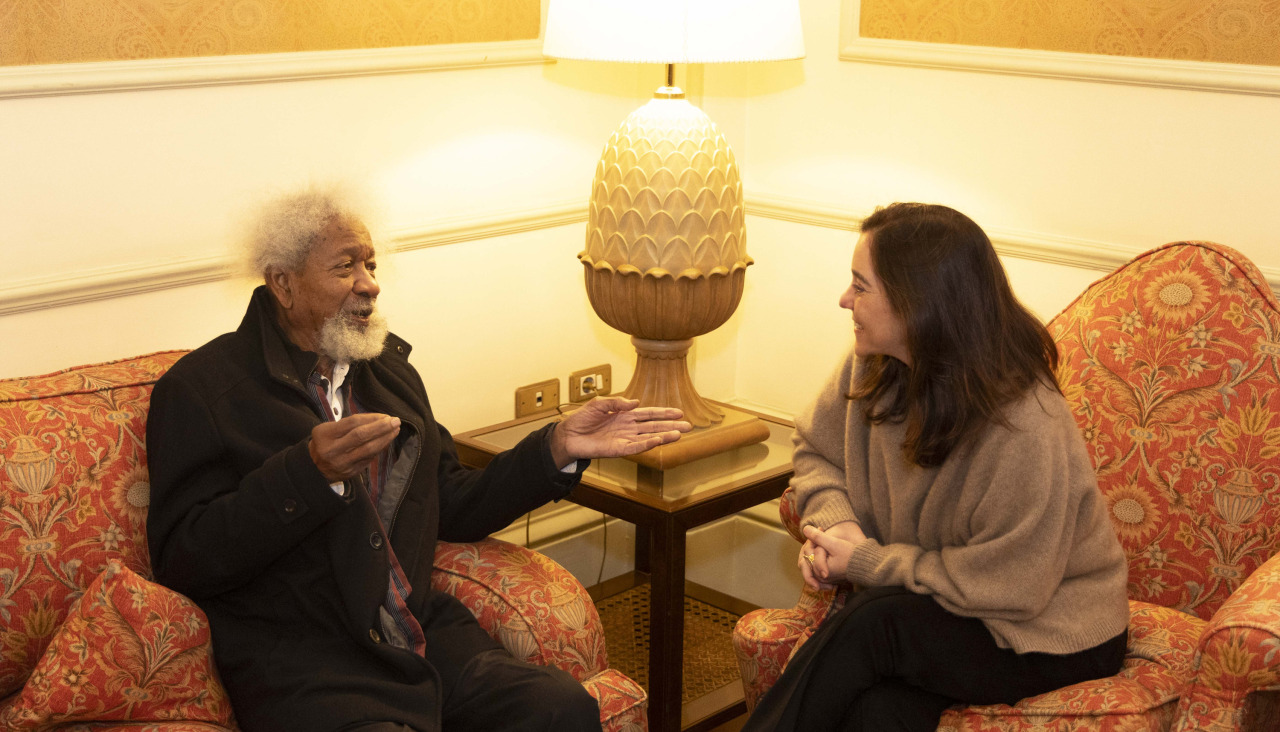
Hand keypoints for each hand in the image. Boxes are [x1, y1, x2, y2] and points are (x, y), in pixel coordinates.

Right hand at [309, 413, 400, 481]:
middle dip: (381, 428)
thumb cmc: (325, 443)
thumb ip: (348, 425)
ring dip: (385, 439)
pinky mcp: (351, 472)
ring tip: (395, 430)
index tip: (385, 416)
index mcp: (326, 435)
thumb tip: (376, 420)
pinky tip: (387, 441)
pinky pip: (370, 458)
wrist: (314, 468)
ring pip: (368, 449)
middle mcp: (333, 450)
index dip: (371, 418)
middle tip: (395, 421)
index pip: (353, 423)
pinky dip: (380, 448)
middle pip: (361, 436)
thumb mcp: (327, 429)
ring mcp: (343, 463)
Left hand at [549, 397, 691, 468]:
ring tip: (680, 433)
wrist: (568, 434)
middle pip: (654, 426)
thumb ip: (617, 402)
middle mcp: (628, 427)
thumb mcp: (599, 404)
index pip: (649, 413)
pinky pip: (636, 446)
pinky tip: (659, 440)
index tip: (679, 412)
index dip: (664, 412)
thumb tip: (635, 403)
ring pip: (649, 437)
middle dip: (671, 425)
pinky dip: (648, 444)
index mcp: (625, 415)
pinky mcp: (618, 449)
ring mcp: (625, 439)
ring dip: (664, 435)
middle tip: (688, 426)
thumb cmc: (582, 419)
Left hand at [799, 521, 865, 589]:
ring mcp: (824, 579)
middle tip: (822, 532)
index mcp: (819, 571)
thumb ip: (818, 537)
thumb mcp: (834, 544)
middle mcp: (820, 577)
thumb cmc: (852, 555)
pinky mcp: (829, 578)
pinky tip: (824, 547)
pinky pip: (817, 566)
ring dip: (816, 549)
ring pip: (812, 561)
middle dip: (813, 543)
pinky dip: (818, 557)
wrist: (866, 565)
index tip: (822, 528)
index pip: (808, 551)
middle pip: (808, 557)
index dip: (813, 538)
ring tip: (825, 540)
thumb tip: (804, 529)